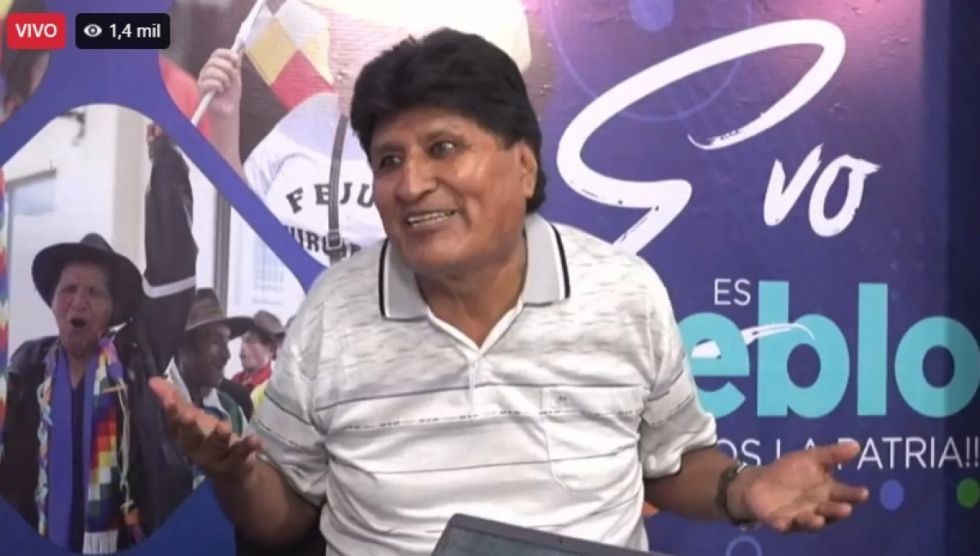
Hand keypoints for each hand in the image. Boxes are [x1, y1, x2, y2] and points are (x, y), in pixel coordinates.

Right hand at [149, 377, 260, 479]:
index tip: (169, 400)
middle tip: (190, 415)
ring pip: (216, 448)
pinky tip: (255, 439)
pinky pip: (242, 455)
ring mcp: (217, 458)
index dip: (171, 413)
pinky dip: (248, 447)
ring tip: (224, 426)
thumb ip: (174, 400)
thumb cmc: (206, 438)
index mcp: (184, 437)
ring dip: (220, 437)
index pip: (174, 425)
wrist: (230, 470)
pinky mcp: (237, 462)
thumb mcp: (192, 418)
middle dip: (189, 427)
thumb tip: (152, 380)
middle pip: (191, 439)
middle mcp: (197, 450)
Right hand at [197, 48, 242, 118]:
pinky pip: (208, 82)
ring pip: (211, 70)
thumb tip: (239, 51)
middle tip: (233, 75)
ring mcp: (202, 79)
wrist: (229, 108)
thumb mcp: (236, 77)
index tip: (237, 58)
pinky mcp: (201, 89)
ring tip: (227, 85)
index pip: (217, 53)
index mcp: (215, 65)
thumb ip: (236, 65)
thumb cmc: (231, 93)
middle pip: (213, 60)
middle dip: (227, 67)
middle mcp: (207, 70)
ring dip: (224, 78)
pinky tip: (221, 90)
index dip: (227, 54)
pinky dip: (218, 85)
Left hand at [732, 441, 868, 532]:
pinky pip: (783, 524)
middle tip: (846, 509)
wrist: (760, 482)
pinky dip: (784, 524)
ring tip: (818, 520)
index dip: (854, 494)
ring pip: (809, 521)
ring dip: (814, 522)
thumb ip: (832, 454)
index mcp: (827, 491)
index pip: (844, 494)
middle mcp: (818, 507)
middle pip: (830, 511)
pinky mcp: (780, 521)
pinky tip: (784, 522)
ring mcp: (799, 516)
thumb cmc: (790, 471)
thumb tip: (856, 445)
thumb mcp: (810, 458)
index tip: (863, 492)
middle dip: (837, 511)